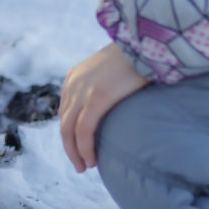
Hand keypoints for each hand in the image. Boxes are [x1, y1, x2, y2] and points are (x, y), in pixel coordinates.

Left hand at [59, 43, 148, 172]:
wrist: (145, 42)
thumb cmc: (136, 57)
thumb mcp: (111, 71)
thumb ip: (104, 86)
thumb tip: (112, 104)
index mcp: (74, 77)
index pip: (65, 111)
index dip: (70, 133)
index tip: (80, 147)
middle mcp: (73, 84)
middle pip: (63, 123)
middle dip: (69, 147)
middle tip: (80, 164)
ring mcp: (83, 90)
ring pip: (68, 130)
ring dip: (75, 152)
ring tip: (85, 166)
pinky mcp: (97, 98)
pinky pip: (84, 130)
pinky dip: (84, 148)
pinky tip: (92, 160)